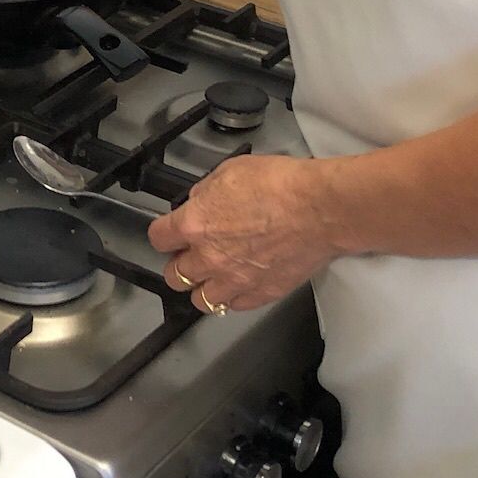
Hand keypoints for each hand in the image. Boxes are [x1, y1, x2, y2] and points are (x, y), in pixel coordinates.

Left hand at [146, 154, 341, 312]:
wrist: (319, 208)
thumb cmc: (281, 185)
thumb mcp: (230, 172)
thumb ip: (206, 192)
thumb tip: (199, 201)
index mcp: (194, 224)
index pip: (158, 238)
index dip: (164, 234)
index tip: (169, 234)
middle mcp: (209, 258)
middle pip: (174, 276)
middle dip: (179, 264)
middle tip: (190, 255)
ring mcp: (235, 281)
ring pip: (201, 300)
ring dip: (203, 287)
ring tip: (212, 275)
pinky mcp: (261, 293)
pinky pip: (235, 306)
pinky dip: (234, 297)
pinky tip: (239, 283)